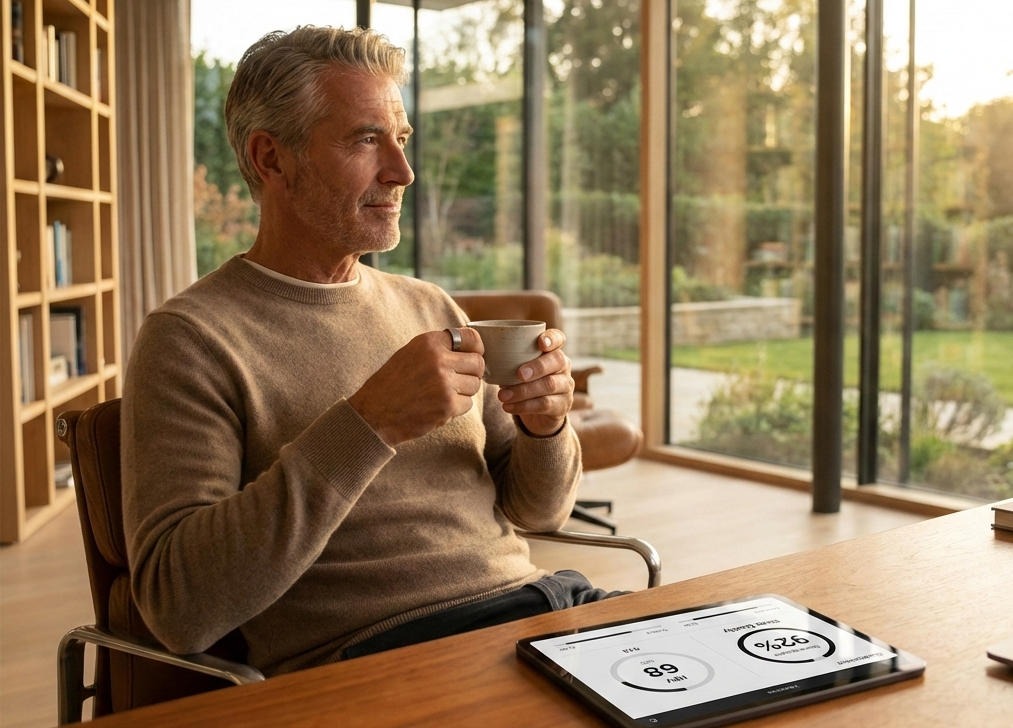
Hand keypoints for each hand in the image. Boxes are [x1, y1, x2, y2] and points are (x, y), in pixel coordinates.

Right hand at [348, 328, 484, 445]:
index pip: (472, 338)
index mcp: (429, 342)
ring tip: (442, 394)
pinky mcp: (447, 406)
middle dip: (472, 373)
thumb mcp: (410, 353)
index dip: (477, 349)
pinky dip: (456, 408)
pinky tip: (438, 407)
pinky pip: (467, 404)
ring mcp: (444, 383)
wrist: (373, 413)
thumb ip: (438, 348)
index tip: (473, 356)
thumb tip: (471, 348)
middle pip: (478, 363)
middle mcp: (438, 359)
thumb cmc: (392, 384)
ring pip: (475, 385)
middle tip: (458, 380)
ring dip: (463, 392)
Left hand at [496, 329, 573, 435]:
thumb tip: (481, 356)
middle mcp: (564, 366)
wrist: (539, 414)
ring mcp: (566, 386)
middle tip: (518, 374)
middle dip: (537, 367)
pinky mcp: (562, 405)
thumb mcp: (518, 368)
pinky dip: (523, 406)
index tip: (540, 343)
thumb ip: (508, 360)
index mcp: (553, 351)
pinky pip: (545, 404)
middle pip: (557, 360)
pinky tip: (507, 406)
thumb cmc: (523, 383)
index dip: (552, 338)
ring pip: (549, 385)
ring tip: (502, 395)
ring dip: (523, 390)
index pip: (559, 338)